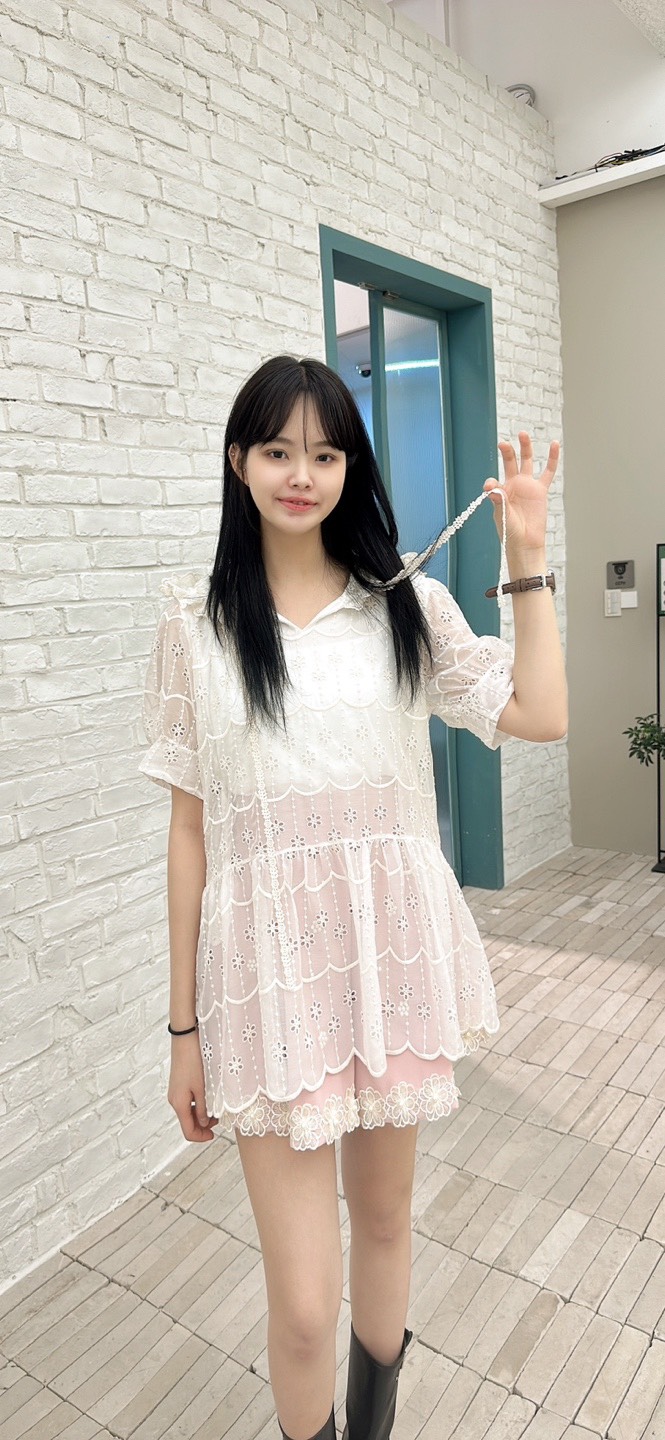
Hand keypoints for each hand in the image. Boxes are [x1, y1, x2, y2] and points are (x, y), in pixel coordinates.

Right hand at [168, 1034, 218, 1142]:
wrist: (185, 1039)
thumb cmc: (194, 1062)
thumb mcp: (202, 1088)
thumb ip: (203, 1108)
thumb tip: (204, 1123)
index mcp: (179, 1104)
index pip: (188, 1131)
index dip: (201, 1137)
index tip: (214, 1135)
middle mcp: (174, 1100)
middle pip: (187, 1123)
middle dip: (203, 1126)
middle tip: (219, 1120)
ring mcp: (175, 1093)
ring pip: (188, 1113)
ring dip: (201, 1115)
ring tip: (216, 1109)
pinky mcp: (178, 1086)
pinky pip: (187, 1103)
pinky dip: (198, 1106)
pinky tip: (209, 1099)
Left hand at [483, 432, 559, 555]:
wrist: (526, 543)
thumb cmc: (510, 532)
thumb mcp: (502, 515)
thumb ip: (498, 500)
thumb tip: (491, 485)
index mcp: (500, 491)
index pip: (494, 481)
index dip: (492, 483)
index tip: (490, 487)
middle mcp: (513, 485)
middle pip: (510, 462)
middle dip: (506, 452)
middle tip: (502, 443)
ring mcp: (527, 485)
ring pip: (527, 461)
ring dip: (525, 447)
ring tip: (522, 434)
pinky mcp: (540, 490)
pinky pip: (548, 472)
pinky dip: (552, 458)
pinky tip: (555, 444)